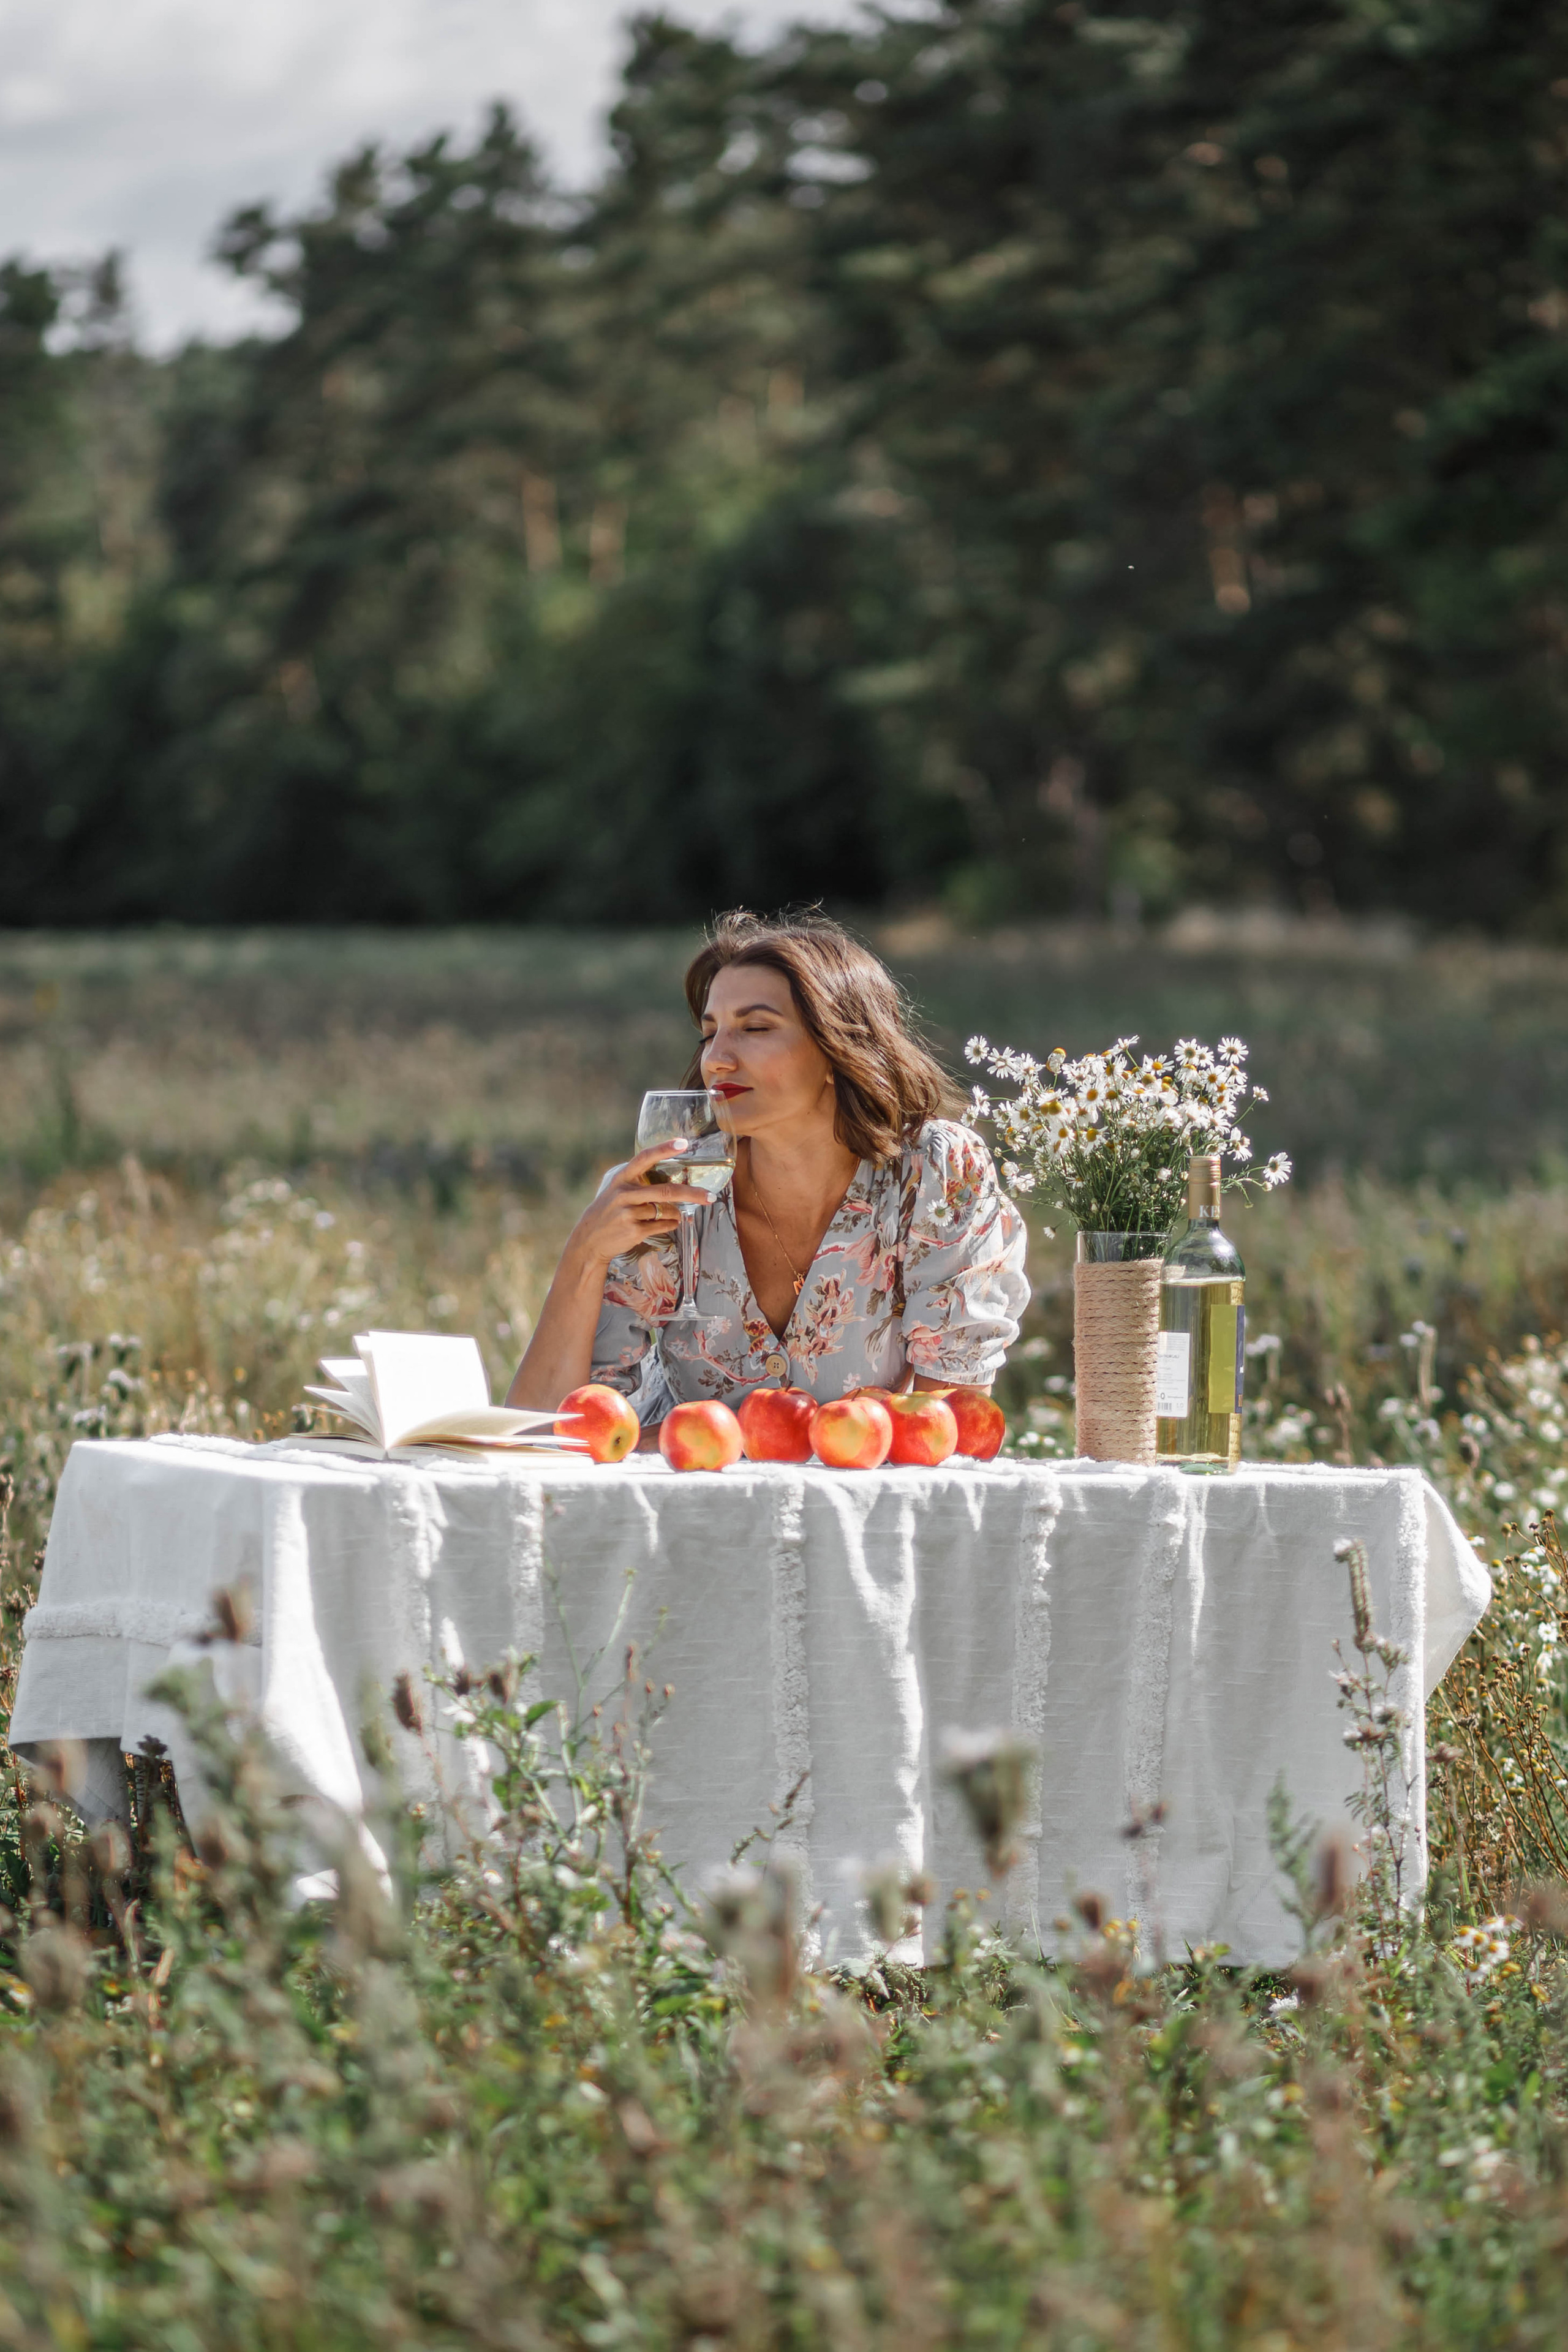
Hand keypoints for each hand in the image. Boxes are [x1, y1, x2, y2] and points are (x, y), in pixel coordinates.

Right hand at [567, 1140, 710, 1270]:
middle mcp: (625, 1194)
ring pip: (666, 1211)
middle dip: (692, 1194)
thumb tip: (673, 1179)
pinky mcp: (634, 1231)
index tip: (684, 1143)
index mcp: (622, 1178)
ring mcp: (629, 1213)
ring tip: (678, 1214)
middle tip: (710, 1196)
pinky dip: (671, 1224)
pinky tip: (669, 1223)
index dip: (664, 1149)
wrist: (589, 1239)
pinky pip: (663, 1225)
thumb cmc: (609, 1211)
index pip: (644, 1158)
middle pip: (666, 1191)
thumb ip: (638, 1183)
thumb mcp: (617, 1190)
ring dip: (677, 1213)